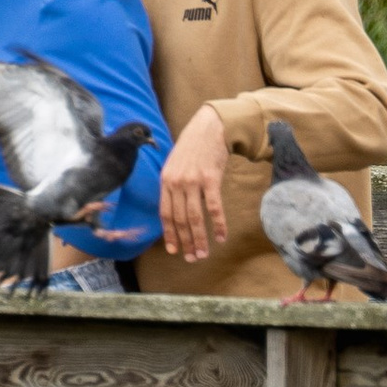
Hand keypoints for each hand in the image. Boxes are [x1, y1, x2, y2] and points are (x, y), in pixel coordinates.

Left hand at [159, 104, 232, 263]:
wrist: (209, 128)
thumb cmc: (193, 148)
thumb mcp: (174, 164)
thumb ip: (172, 185)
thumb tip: (174, 209)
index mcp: (165, 181)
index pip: (164, 214)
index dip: (169, 234)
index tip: (174, 250)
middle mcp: (177, 182)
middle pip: (180, 219)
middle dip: (185, 242)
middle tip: (192, 258)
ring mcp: (193, 181)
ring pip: (195, 218)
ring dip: (200, 239)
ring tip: (203, 253)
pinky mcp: (211, 179)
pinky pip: (214, 208)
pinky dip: (218, 225)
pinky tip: (221, 237)